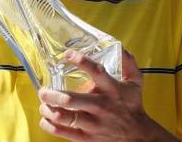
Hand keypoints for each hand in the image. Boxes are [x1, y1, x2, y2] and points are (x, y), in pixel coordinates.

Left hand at [38, 50, 177, 141]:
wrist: (138, 136)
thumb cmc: (133, 106)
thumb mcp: (136, 82)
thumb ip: (128, 63)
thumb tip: (122, 48)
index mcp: (111, 89)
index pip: (96, 71)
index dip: (81, 61)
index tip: (67, 55)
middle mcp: (100, 106)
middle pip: (71, 100)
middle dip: (52, 94)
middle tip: (43, 90)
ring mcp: (92, 123)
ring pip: (64, 116)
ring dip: (48, 109)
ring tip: (43, 103)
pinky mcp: (87, 138)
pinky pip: (63, 132)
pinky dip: (49, 125)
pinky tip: (46, 118)